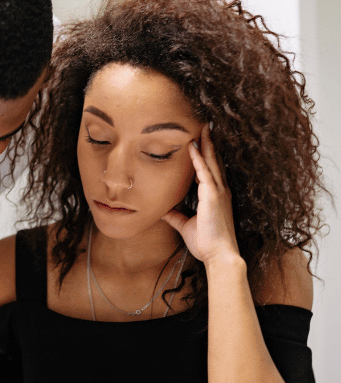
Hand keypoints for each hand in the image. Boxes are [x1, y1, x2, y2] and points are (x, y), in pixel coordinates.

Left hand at [162, 125, 238, 266]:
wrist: (218, 255)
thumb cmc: (206, 242)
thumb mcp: (185, 225)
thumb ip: (175, 216)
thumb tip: (163, 210)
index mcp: (215, 196)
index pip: (210, 170)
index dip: (206, 155)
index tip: (200, 142)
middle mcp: (219, 191)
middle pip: (214, 161)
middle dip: (209, 144)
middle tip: (205, 126)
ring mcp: (218, 192)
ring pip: (212, 162)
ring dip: (206, 145)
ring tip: (202, 128)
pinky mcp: (213, 197)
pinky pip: (205, 173)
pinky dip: (199, 160)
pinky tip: (193, 148)